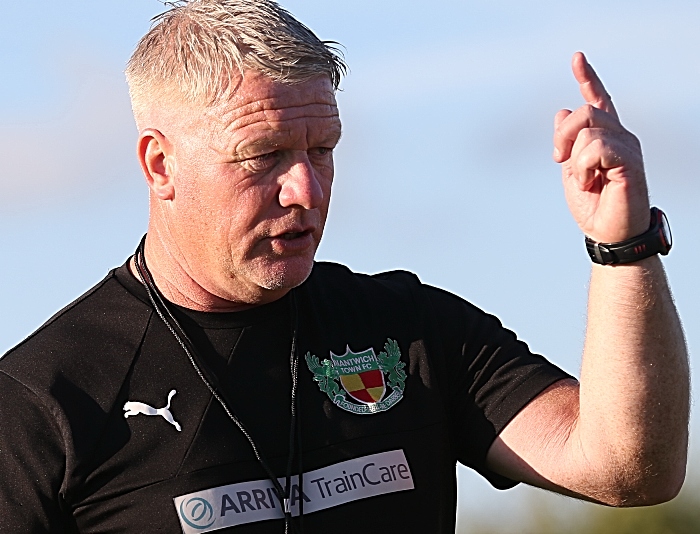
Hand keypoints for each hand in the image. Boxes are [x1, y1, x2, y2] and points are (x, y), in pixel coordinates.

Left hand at [553, 52, 649, 243]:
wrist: (608, 232)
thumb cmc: (593, 205)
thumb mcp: (572, 169)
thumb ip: (568, 143)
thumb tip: (563, 109)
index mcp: (606, 137)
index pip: (598, 101)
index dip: (587, 78)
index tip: (577, 58)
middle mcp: (620, 136)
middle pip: (585, 111)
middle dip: (562, 136)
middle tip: (560, 161)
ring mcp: (627, 146)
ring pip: (587, 130)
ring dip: (575, 159)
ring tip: (585, 180)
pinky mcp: (629, 160)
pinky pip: (596, 147)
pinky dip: (584, 166)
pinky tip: (592, 181)